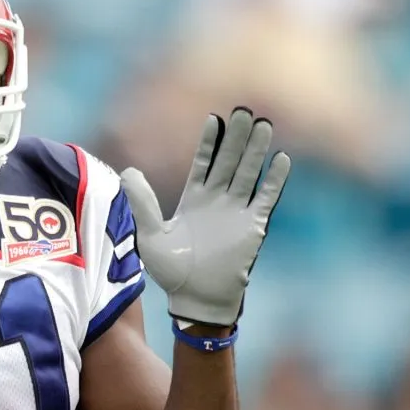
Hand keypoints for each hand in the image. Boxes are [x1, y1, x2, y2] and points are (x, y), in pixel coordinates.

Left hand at [120, 107, 290, 326]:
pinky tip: (282, 159)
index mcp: (193, 199)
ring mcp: (236, 212)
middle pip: (230, 161)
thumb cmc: (171, 271)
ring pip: (249, 173)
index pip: (204, 162)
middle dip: (237, 137)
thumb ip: (142, 203)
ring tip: (264, 124)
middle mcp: (217, 201)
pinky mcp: (252, 227)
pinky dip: (273, 180)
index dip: (210, 142)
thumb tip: (127, 172)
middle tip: (245, 110)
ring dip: (256, 150)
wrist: (195, 299)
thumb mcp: (150, 235)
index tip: (215, 118)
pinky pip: (265, 198)